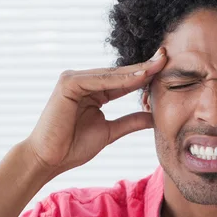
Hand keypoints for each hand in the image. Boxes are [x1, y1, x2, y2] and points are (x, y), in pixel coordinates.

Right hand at [25, 48, 167, 175]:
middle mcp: (84, 81)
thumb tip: (154, 118)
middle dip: (144, 67)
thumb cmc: (73, 147)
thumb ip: (130, 122)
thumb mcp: (110, 132)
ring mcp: (74, 79)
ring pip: (111, 75)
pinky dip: (119, 79)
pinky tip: (139, 77)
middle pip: (119, 74)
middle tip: (166, 57)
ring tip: (158, 65)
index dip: (145, 77)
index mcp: (93, 91)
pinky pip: (98, 80)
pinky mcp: (68, 83)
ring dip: (135, 71)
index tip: (167, 70)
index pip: (124, 81)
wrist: (49, 159)